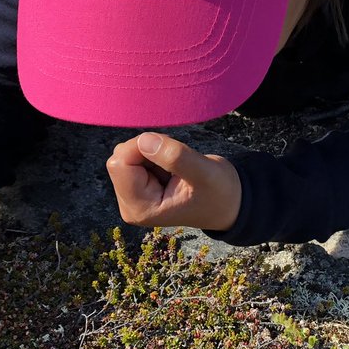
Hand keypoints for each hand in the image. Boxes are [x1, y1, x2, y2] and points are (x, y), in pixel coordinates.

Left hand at [106, 132, 240, 231]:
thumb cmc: (219, 193)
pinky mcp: (137, 187)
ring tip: (176, 166)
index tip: (170, 148)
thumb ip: (175, 158)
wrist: (228, 203)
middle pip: (120, 158)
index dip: (141, 147)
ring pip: (127, 155)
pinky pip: (134, 156)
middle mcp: (131, 205)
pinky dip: (153, 153)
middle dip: (147, 149)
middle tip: (176, 159)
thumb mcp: (204, 173)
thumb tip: (143, 140)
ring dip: (152, 151)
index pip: (120, 164)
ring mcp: (133, 197)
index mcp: (141, 208)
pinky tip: (172, 167)